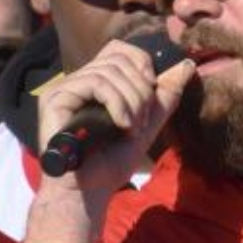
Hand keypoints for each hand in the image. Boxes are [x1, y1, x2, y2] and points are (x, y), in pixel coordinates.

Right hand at [25, 39, 194, 242]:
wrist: (89, 192)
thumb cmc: (110, 165)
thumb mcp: (146, 126)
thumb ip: (164, 97)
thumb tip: (187, 66)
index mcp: (94, 84)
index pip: (118, 49)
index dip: (140, 62)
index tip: (152, 90)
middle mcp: (76, 82)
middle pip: (117, 59)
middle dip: (140, 89)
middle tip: (141, 122)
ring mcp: (63, 89)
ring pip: (108, 71)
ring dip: (131, 100)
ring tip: (132, 128)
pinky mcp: (54, 99)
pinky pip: (95, 83)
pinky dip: (117, 103)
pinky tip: (122, 124)